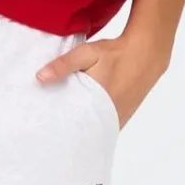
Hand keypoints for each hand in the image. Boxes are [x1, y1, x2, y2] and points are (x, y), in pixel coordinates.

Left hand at [35, 36, 169, 129]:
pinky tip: (83, 119)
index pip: (73, 124)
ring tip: (63, 126)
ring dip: (82, 128)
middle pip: (83, 130)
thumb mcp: (86, 54)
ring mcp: (118, 118)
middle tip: (50, 128)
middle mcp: (109, 116)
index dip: (59, 127)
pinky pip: (105, 127)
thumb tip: (39, 77)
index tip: (44, 128)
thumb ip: (63, 65)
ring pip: (95, 130)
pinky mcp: (123, 116)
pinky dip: (94, 125)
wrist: (145, 54)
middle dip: (68, 130)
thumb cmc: (115, 53)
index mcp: (96, 102)